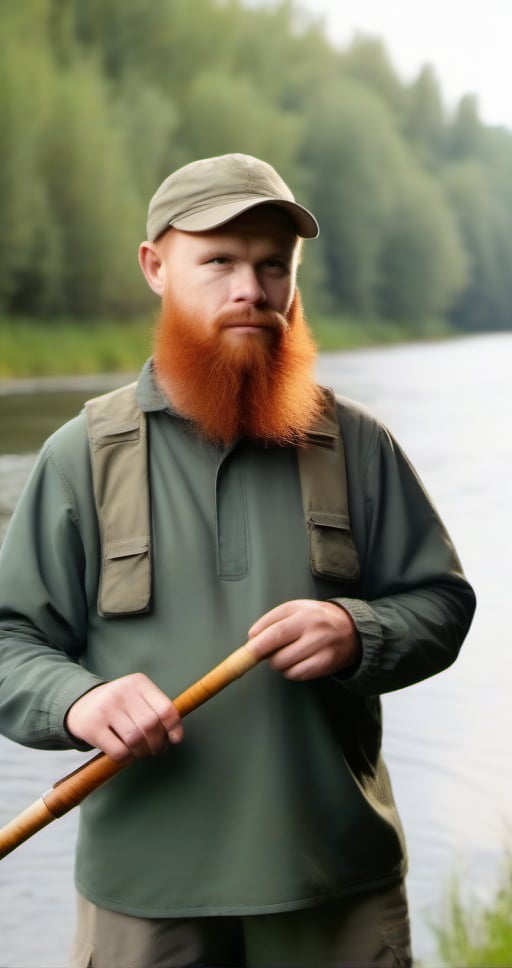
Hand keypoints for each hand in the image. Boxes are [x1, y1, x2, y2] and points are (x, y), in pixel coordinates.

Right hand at [65, 673, 183, 762]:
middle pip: (151, 726)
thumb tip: (176, 737)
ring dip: (143, 753)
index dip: (174, 728)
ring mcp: (105, 708)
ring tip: (142, 754)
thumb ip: (155, 710)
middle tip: (156, 750)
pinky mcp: (92, 727)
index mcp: (138, 683)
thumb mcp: (136, 697)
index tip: (175, 740)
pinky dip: (127, 760)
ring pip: (136, 740)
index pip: (165, 708)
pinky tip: (126, 756)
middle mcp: (122, 692)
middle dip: (158, 744)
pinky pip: (119, 751)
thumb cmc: (118, 706)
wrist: (80, 705)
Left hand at [248, 599, 360, 680]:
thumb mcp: (294, 608)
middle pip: (279, 655)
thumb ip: (271, 620)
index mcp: (304, 615)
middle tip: (271, 650)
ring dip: (280, 664)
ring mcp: (322, 651)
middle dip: (268, 657)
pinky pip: (297, 675)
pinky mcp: (325, 666)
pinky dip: (291, 671)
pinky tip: (298, 661)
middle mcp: (315, 633)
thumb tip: (252, 638)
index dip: (257, 646)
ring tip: (289, 652)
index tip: (246, 652)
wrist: (350, 629)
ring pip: (286, 668)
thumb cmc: (316, 617)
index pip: (276, 633)